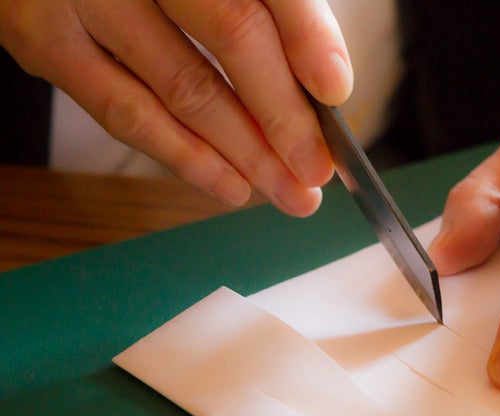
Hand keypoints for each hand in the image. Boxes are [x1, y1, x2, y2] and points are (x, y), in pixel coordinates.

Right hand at [0, 0, 351, 213]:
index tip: (335, 90)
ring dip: (245, 152)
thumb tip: (320, 83)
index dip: (307, 37)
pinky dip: (184, 156)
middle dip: (286, 116)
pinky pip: (124, 111)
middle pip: (233, 33)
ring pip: (184, 86)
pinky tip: (228, 183)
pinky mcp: (43, 39)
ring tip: (287, 191)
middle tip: (317, 169)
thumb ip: (266, 8)